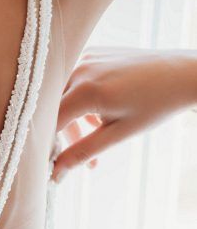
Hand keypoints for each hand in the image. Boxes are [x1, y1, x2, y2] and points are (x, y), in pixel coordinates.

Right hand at [55, 48, 196, 180]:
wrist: (182, 74)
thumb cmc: (156, 104)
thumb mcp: (118, 134)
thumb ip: (82, 152)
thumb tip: (56, 173)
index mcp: (86, 91)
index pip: (49, 123)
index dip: (47, 146)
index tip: (49, 164)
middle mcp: (81, 69)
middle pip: (53, 109)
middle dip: (61, 136)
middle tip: (76, 158)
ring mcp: (86, 58)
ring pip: (63, 96)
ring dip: (72, 120)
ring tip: (93, 136)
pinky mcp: (93, 54)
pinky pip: (74, 82)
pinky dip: (79, 101)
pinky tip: (97, 116)